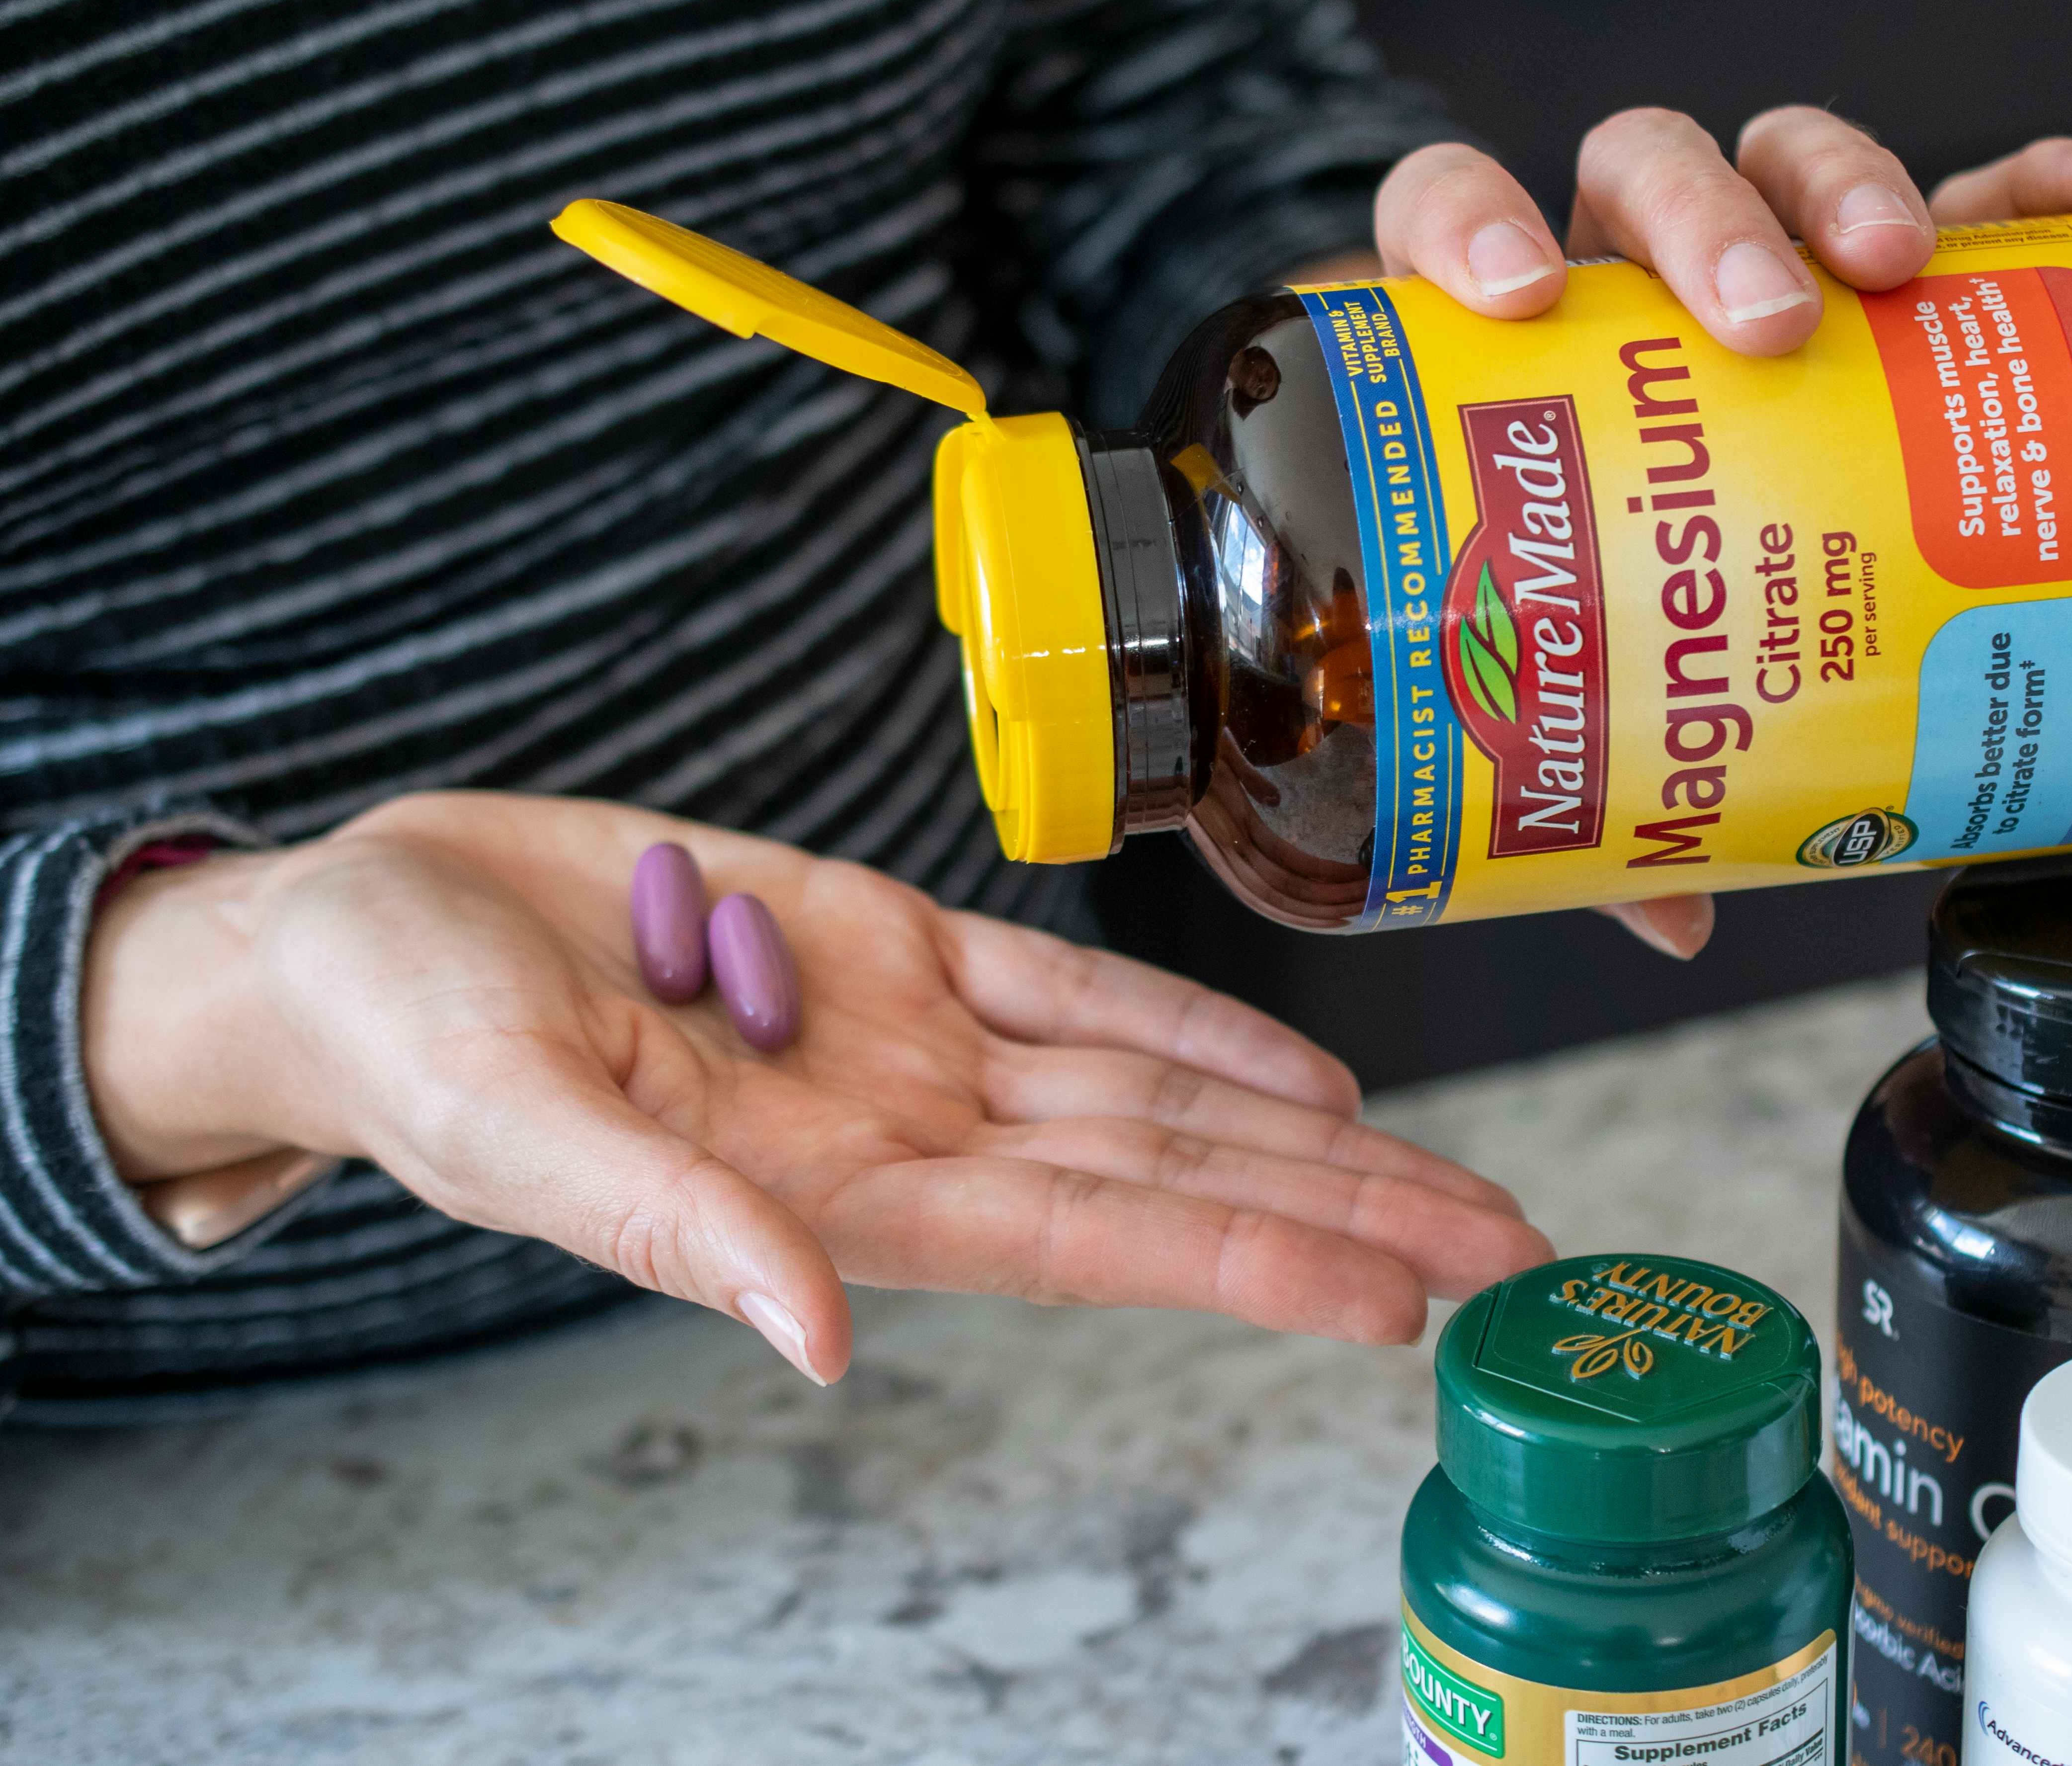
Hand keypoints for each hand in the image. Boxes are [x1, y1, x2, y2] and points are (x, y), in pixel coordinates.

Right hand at [82, 793, 1550, 1380]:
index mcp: (840, 1197)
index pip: (1099, 1244)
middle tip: (1515, 1254)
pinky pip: (1078, 987)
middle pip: (1178, 1183)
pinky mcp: (890, 940)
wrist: (360, 927)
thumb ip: (674, 1230)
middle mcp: (914, 1133)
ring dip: (1315, 1136)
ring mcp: (914, 1039)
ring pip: (1161, 1095)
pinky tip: (1307, 1078)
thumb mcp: (511, 1128)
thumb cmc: (400, 1039)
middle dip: (1350, 1220)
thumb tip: (812, 1340)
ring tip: (1458, 1179)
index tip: (1402, 1301)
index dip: (1256, 1266)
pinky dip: (1197, 1028)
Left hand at [1369, 111, 2071, 957]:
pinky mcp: (1868, 278)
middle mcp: (1615, 280)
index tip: (1520, 294)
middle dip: (1710, 225)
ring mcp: (1747, 267)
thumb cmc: (1569, 586)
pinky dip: (2032, 195)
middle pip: (1646, 173)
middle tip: (1766, 322)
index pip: (1456, 218)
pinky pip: (1962, 205)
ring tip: (1904, 264)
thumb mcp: (1557, 663)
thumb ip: (1588, 770)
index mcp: (1503, 347)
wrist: (1548, 541)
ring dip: (1847, 188)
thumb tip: (1670, 910)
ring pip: (1782, 164)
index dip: (1477, 226)